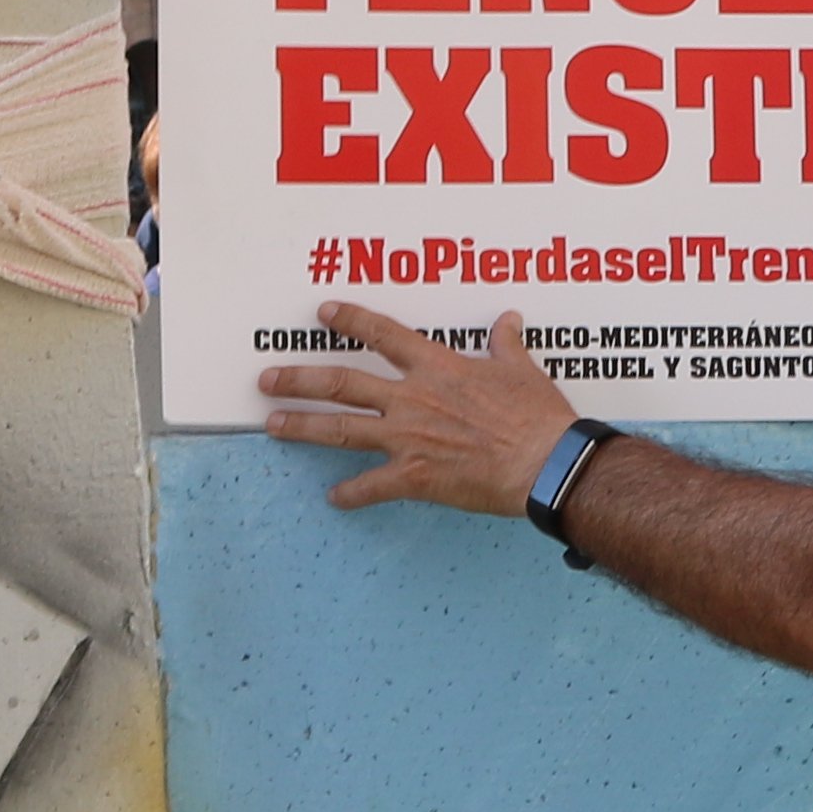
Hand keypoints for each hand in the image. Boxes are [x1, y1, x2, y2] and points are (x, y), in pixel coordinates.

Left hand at [256, 301, 575, 515]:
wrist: (546, 461)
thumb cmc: (538, 416)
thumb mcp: (521, 369)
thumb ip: (505, 343)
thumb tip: (509, 320)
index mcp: (438, 368)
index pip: (383, 335)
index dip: (350, 320)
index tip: (323, 313)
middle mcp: (412, 399)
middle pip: (341, 382)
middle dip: (299, 379)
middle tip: (267, 379)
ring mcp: (408, 438)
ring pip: (342, 429)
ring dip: (303, 426)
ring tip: (272, 424)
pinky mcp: (416, 476)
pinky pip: (373, 485)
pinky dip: (351, 494)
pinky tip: (334, 498)